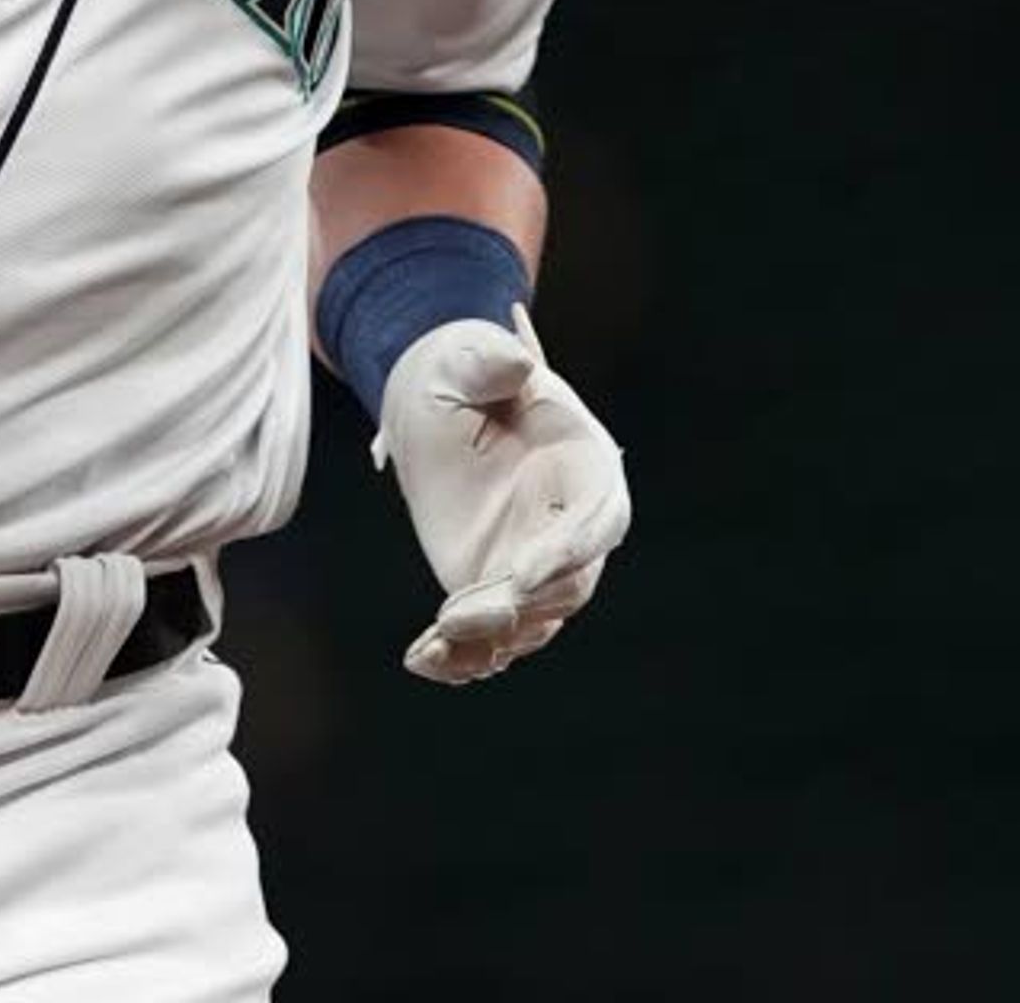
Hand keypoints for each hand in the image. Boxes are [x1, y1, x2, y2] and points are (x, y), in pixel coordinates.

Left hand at [374, 305, 630, 684]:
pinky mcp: (495, 590)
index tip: (522, 576)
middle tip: (456, 617)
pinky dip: (462, 659)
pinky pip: (492, 638)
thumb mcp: (468, 358)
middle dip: (520, 607)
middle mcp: (572, 525)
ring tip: (435, 644)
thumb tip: (515, 363)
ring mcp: (537, 565)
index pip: (596, 520)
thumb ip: (491, 360)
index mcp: (585, 465)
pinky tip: (423, 661)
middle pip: (569, 585)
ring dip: (488, 639)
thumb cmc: (461, 374)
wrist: (435, 405)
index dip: (566, 552)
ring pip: (533, 621)